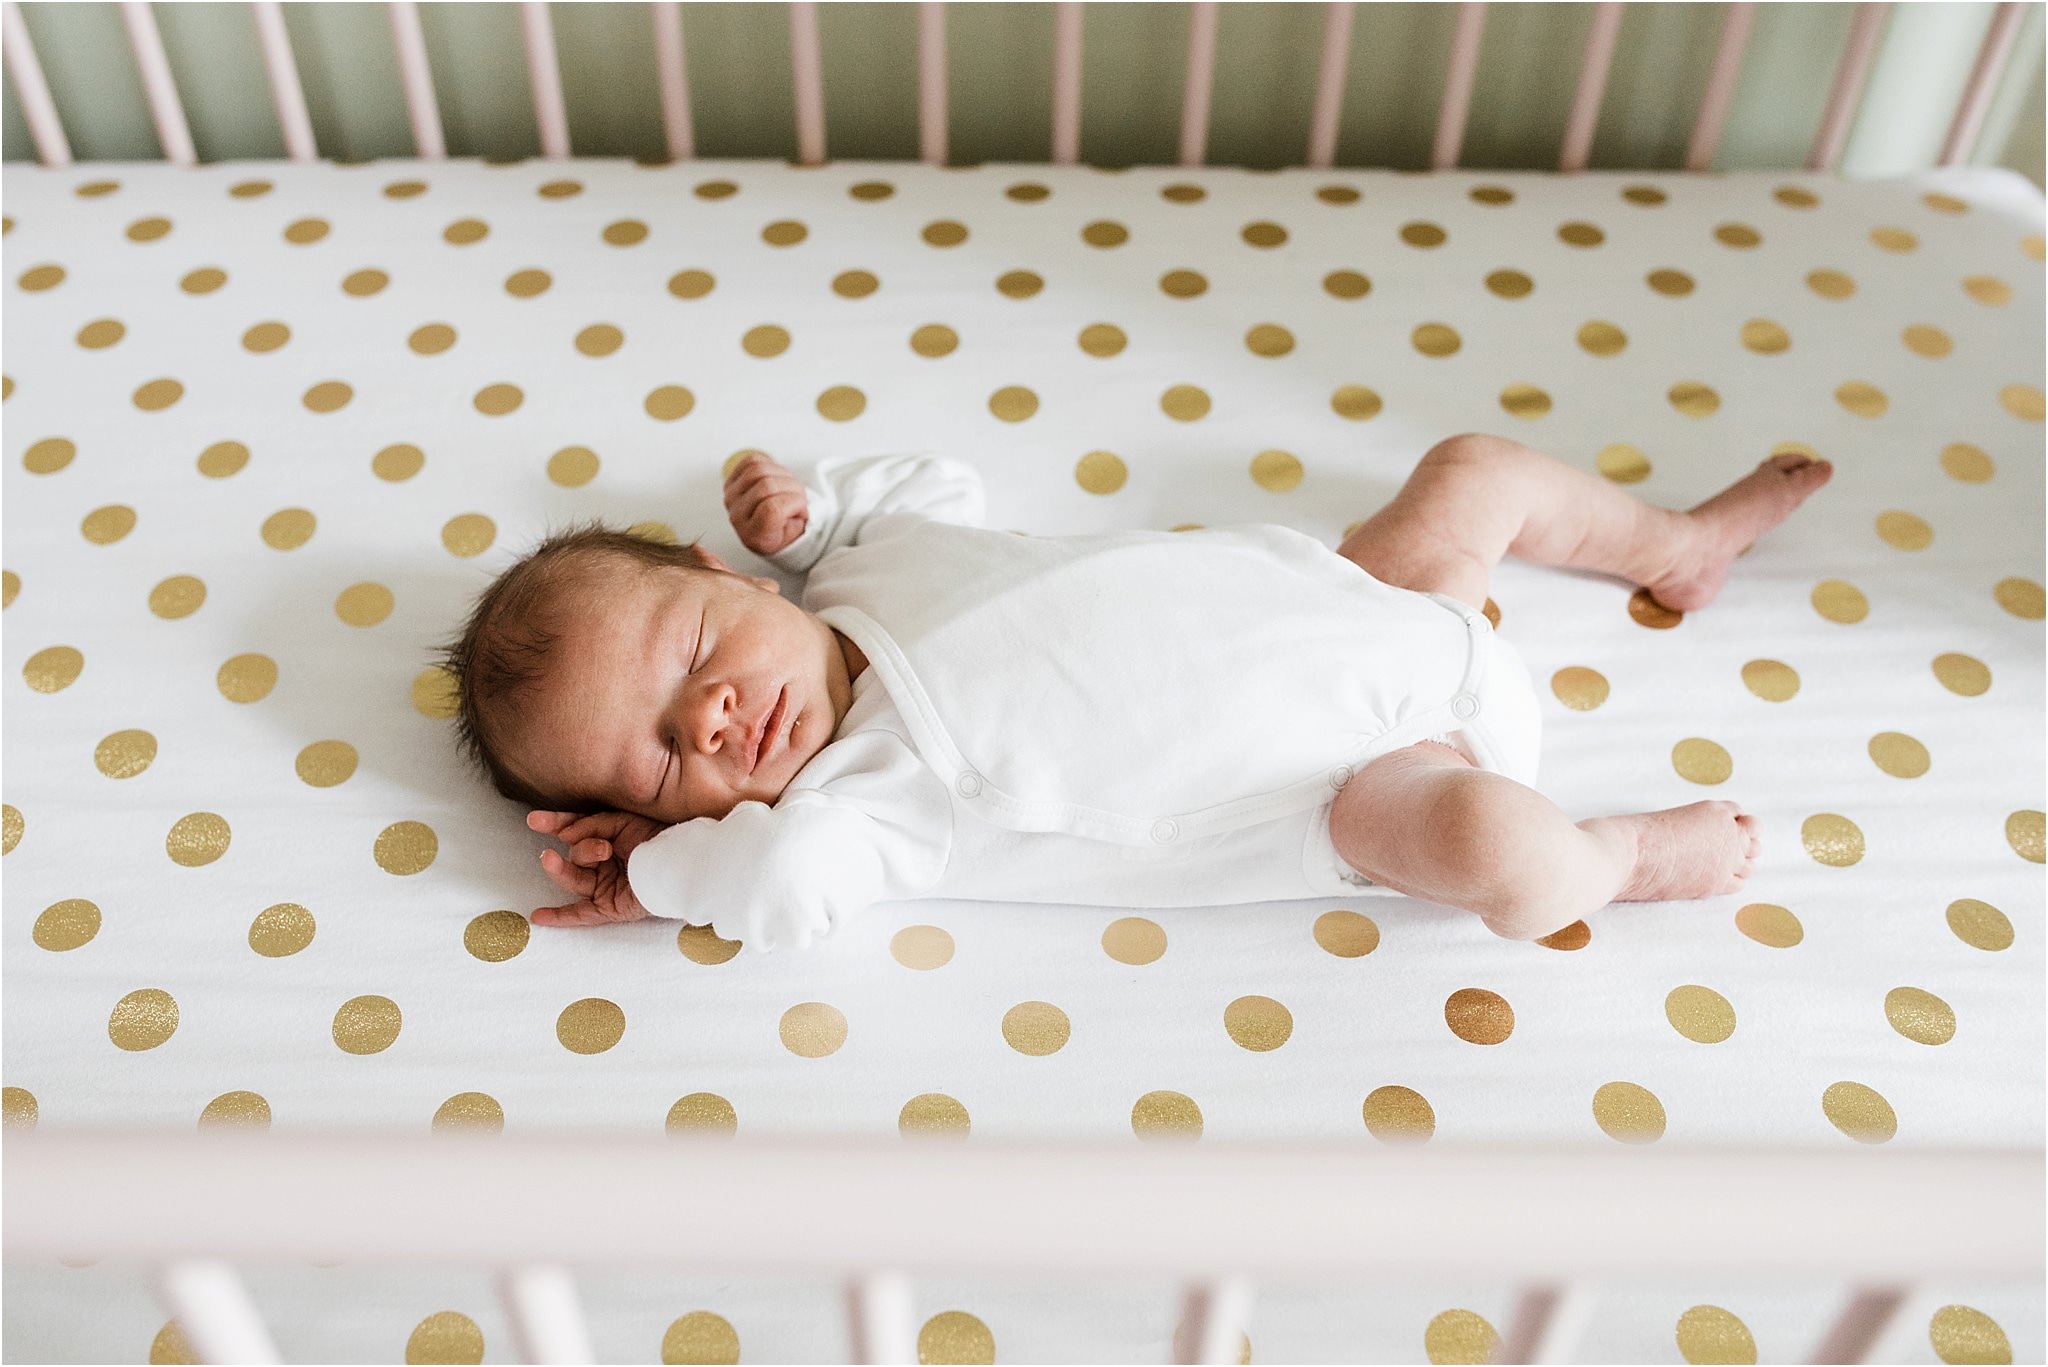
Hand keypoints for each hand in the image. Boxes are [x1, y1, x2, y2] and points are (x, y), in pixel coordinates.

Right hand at [526, 809, 666, 926]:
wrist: (685, 859)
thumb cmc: (660, 835)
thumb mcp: (625, 821)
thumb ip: (594, 824)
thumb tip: (564, 834)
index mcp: (606, 838)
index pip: (574, 830)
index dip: (555, 824)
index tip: (535, 820)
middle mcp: (603, 863)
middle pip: (574, 855)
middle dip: (582, 848)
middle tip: (601, 847)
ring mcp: (605, 886)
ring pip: (574, 879)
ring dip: (564, 870)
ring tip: (563, 858)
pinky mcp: (611, 907)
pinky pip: (582, 914)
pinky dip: (560, 916)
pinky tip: (539, 915)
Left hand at [724, 451, 809, 555]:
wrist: (767, 530)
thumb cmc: (783, 532)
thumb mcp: (797, 535)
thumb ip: (799, 521)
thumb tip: (795, 500)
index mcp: (755, 535)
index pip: (772, 509)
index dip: (794, 503)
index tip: (801, 509)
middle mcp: (738, 516)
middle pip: (767, 485)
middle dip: (792, 487)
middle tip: (798, 497)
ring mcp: (732, 496)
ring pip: (758, 469)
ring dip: (782, 473)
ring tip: (788, 486)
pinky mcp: (731, 481)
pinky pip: (750, 461)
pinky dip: (768, 464)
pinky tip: (775, 476)